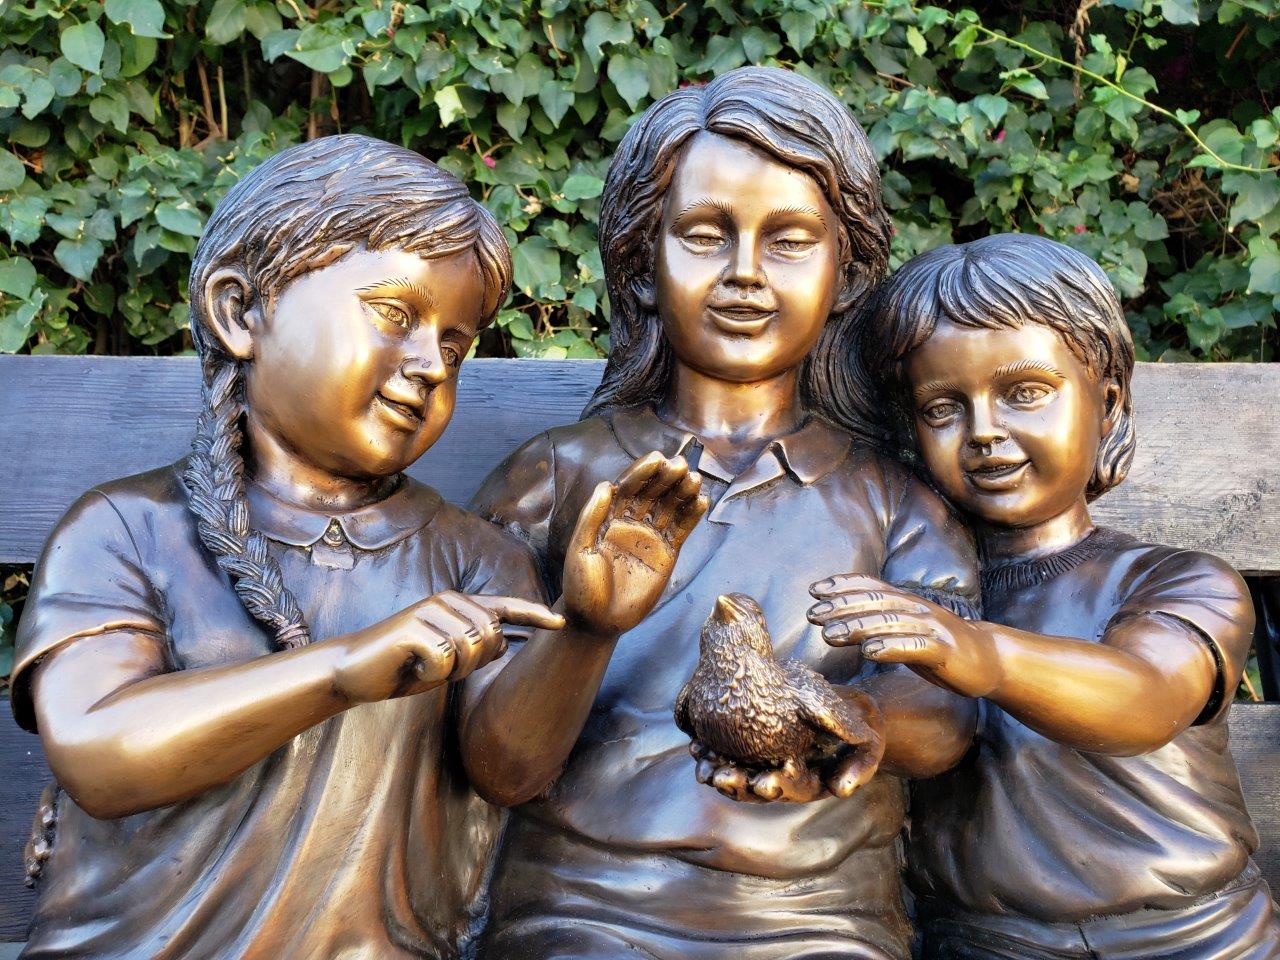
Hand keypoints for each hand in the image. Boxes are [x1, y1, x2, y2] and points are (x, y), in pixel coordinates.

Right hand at [332, 592, 564, 703]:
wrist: (353, 670)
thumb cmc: (404, 666)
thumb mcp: (448, 659)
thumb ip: (477, 649)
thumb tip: (505, 641)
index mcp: (458, 605)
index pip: (504, 607)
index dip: (535, 615)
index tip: (562, 622)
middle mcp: (447, 600)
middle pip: (492, 635)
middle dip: (475, 663)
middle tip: (444, 668)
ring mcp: (429, 610)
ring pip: (472, 647)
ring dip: (453, 669)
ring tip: (428, 666)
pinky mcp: (412, 627)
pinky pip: (446, 658)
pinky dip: (434, 673)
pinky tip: (414, 666)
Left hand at [561, 452, 708, 637]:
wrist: (597, 621)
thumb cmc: (581, 587)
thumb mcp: (580, 549)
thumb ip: (592, 518)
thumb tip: (607, 484)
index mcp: (608, 517)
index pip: (628, 487)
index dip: (642, 472)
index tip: (657, 459)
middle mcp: (631, 522)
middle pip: (652, 492)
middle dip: (665, 477)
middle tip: (680, 465)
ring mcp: (650, 537)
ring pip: (669, 507)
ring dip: (682, 491)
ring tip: (694, 479)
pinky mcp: (666, 553)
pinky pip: (681, 530)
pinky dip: (692, 516)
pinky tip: (701, 501)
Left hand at [690, 741, 877, 803]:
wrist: (848, 709)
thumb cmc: (860, 728)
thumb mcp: (868, 746)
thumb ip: (860, 767)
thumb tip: (842, 791)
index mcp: (811, 780)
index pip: (793, 788)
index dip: (779, 786)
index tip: (765, 783)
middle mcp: (786, 776)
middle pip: (759, 788)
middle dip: (740, 785)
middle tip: (721, 779)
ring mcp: (770, 763)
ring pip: (740, 775)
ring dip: (720, 773)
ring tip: (703, 768)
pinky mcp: (756, 747)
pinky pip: (731, 754)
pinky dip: (714, 753)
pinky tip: (696, 747)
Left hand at [807, 574, 1001, 697]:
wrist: (989, 658)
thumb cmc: (939, 645)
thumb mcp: (905, 629)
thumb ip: (878, 623)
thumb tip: (839, 621)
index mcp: (906, 601)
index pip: (871, 585)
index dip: (843, 585)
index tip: (815, 590)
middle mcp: (917, 608)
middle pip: (875, 602)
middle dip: (842, 606)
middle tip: (813, 614)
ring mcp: (932, 627)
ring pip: (890, 623)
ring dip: (858, 627)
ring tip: (830, 634)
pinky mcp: (944, 649)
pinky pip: (914, 646)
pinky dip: (890, 647)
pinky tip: (869, 652)